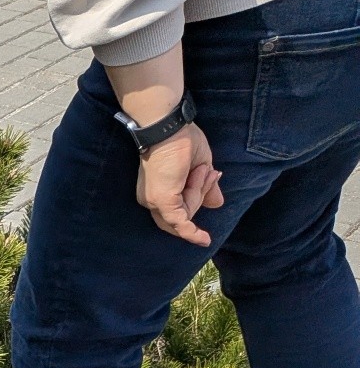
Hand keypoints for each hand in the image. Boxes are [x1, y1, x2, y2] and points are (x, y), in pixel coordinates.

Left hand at [135, 123, 222, 245]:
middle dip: (201, 194)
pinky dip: (192, 231)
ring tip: (201, 169)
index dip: (199, 196)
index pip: (179, 210)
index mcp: (156, 192)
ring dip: (201, 192)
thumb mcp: (201, 167)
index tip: (214, 177)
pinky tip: (204, 240)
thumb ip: (206, 188)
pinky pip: (180, 221)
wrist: (168, 127)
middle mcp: (151, 200)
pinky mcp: (162, 201)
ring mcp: (154, 202)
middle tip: (211, 172)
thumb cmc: (181, 140)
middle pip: (182, 216)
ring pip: (185, 215)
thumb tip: (217, 204)